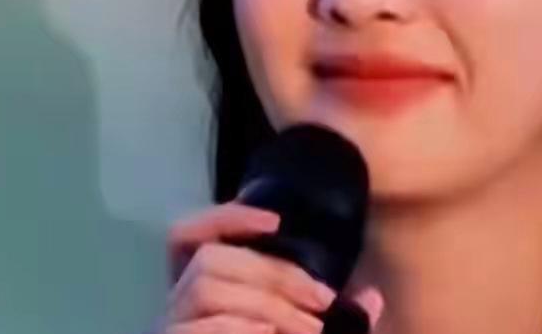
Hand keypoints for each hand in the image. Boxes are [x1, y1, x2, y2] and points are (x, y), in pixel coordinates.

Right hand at [160, 202, 384, 333]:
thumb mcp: (299, 327)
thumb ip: (334, 318)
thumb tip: (372, 299)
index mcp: (203, 287)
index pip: (188, 233)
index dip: (227, 218)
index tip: (275, 222)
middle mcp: (176, 303)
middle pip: (210, 258)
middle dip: (273, 272)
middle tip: (321, 301)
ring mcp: (169, 327)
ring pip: (206, 288)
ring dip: (266, 304)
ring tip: (307, 330)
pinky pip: (201, 327)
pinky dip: (238, 327)